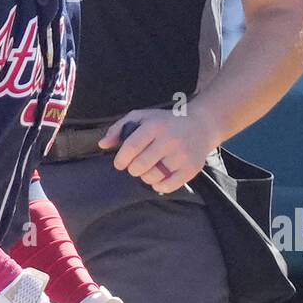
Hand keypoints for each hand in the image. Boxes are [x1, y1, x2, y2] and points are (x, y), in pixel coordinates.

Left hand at [99, 107, 220, 194]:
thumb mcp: (141, 117)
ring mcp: (182, 155)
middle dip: (133, 169)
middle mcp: (170, 140)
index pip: (131, 148)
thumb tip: (102, 144)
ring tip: (149, 169)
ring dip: (145, 177)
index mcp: (155, 126)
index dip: (121, 160)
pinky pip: (168, 186)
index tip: (120, 163)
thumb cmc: (164, 121)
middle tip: (136, 165)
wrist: (200, 125)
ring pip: (153, 177)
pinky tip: (159, 178)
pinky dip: (159, 185)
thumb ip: (119, 128)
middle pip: (140, 166)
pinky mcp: (191, 168)